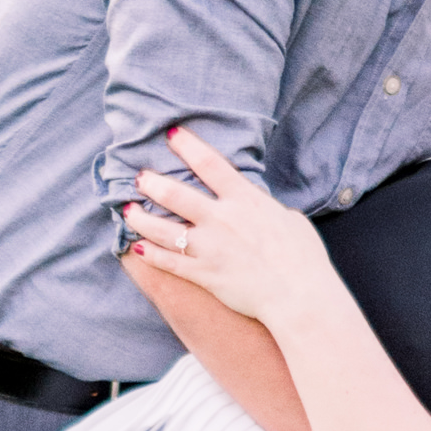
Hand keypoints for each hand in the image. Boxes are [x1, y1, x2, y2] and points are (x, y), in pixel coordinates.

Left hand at [124, 125, 333, 323]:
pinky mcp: (203, 275)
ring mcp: (209, 248)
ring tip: (127, 211)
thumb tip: (264, 207)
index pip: (210, 163)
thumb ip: (269, 209)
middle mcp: (221, 219)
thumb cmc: (303, 258)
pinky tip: (136, 248)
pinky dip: (149, 254)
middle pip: (174, 193)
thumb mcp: (291, 220)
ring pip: (162, 228)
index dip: (187, 146)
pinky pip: (168, 262)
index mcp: (245, 200)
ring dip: (140, 218)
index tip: (172, 135)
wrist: (299, 296)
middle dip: (151, 182)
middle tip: (139, 177)